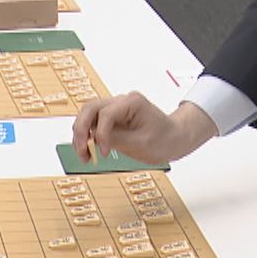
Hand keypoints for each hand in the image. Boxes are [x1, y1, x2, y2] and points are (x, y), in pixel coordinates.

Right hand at [72, 93, 216, 165]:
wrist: (175, 138)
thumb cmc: (164, 139)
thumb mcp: (141, 144)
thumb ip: (115, 139)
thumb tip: (93, 138)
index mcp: (132, 102)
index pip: (106, 113)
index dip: (101, 134)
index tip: (103, 153)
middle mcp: (121, 102)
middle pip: (90, 108)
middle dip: (81, 130)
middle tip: (82, 152)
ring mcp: (116, 109)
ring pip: (88, 115)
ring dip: (81, 134)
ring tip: (84, 155)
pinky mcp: (113, 119)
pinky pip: (94, 123)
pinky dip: (87, 136)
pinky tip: (88, 151)